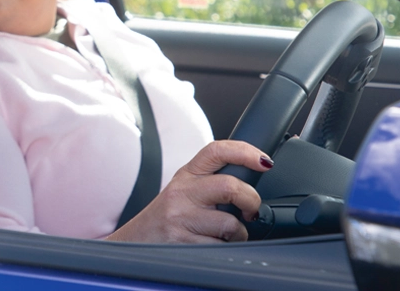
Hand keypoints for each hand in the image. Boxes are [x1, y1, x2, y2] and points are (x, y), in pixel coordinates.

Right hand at [105, 140, 271, 243]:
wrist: (134, 242)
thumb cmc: (166, 217)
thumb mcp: (184, 190)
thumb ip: (212, 182)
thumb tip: (253, 181)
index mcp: (187, 174)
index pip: (216, 150)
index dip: (245, 151)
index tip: (265, 161)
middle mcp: (182, 192)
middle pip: (231, 186)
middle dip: (252, 201)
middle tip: (251, 211)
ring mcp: (181, 217)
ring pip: (230, 223)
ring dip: (239, 233)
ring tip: (227, 235)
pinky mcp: (182, 242)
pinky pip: (220, 246)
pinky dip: (224, 249)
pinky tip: (213, 245)